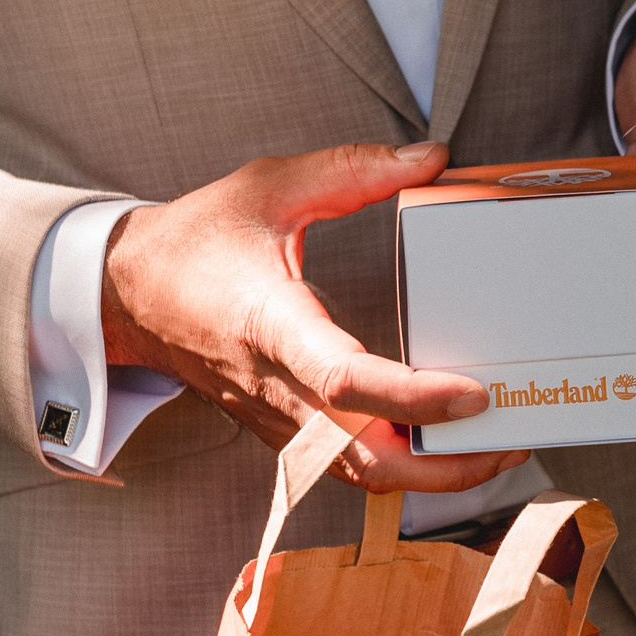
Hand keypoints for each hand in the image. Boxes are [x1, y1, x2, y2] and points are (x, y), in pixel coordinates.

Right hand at [102, 142, 529, 494]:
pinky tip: (441, 443)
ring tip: (492, 448)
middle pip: (366, 459)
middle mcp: (277, 386)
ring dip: (428, 477)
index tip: (473, 393)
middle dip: (444, 467)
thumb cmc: (195, 242)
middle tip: (509, 442)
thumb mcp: (270, 186)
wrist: (126, 295)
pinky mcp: (282, 430)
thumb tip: (433, 157)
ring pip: (359, 475)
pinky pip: (345, 466)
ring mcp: (278, 418)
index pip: (346, 380)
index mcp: (273, 324)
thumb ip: (353, 170)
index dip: (415, 398)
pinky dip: (399, 466)